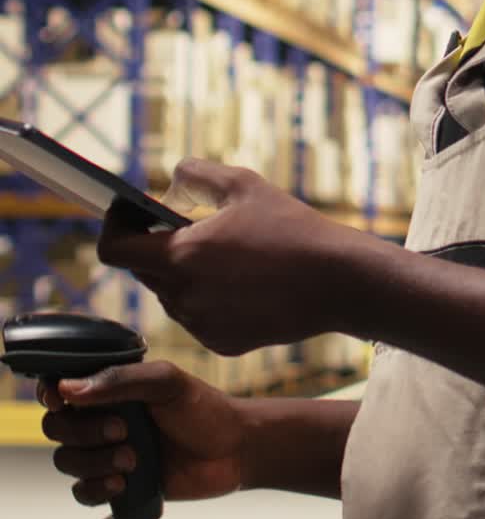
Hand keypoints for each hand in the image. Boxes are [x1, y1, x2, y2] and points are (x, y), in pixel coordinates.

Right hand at [38, 361, 256, 505]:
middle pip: (57, 427)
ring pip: (67, 461)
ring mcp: (107, 452)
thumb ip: (121, 380)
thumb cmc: (204, 408)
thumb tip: (69, 388)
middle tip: (124, 431)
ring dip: (93, 463)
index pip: (61, 387)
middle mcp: (101, 418)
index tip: (62, 400)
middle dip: (83, 432)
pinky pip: (83, 493)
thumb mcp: (167, 382)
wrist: (234, 450)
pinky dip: (96, 490)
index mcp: (110, 387)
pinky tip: (123, 485)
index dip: (52, 394)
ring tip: (133, 461)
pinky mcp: (117, 485)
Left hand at [97, 159, 368, 354]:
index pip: (115, 250)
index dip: (114, 228)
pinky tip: (242, 284)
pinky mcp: (222, 344)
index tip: (129, 213)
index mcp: (181, 256)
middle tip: (190, 226)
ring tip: (224, 256)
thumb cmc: (292, 228)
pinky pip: (198, 318)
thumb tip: (168, 184)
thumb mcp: (243, 183)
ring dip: (184, 274)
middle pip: (144, 271)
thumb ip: (194, 174)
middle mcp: (184, 297)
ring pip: (172, 296)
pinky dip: (208, 300)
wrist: (337, 281)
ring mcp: (202, 326)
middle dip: (157, 247)